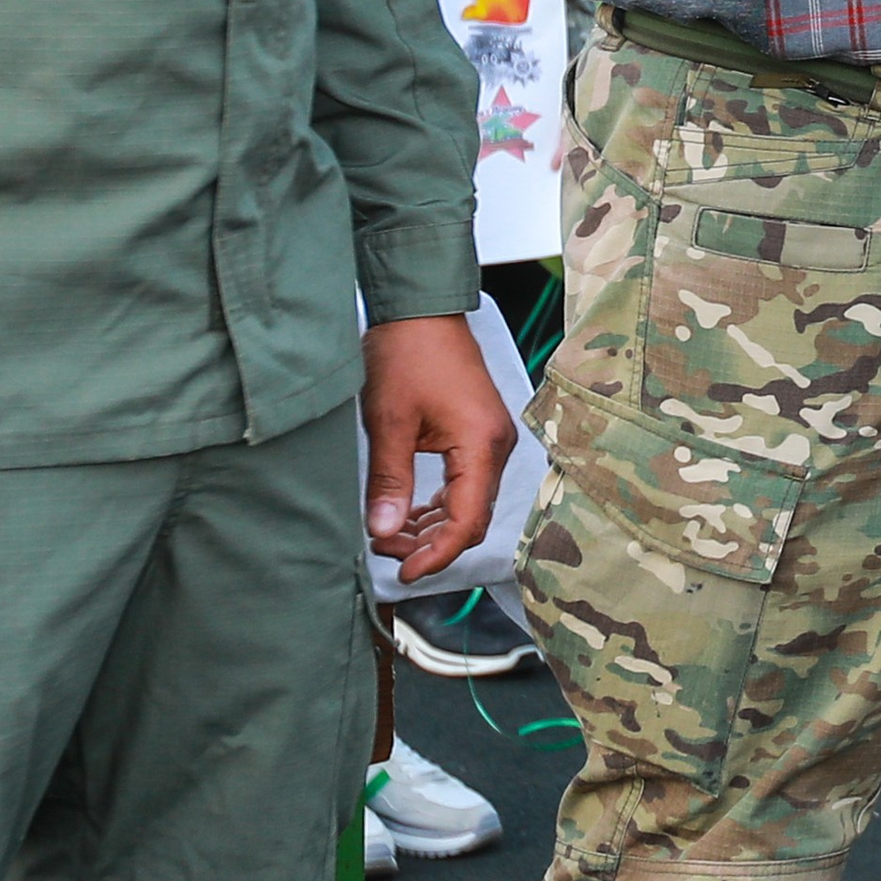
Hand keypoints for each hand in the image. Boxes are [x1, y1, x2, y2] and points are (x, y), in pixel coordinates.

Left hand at [362, 313, 517, 583]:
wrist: (420, 308)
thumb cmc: (407, 354)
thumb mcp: (389, 421)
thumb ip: (389, 482)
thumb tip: (383, 533)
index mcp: (482, 445)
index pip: (466, 522)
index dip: (436, 555)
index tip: (403, 572)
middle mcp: (496, 447)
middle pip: (471, 519)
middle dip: (429, 544)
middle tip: (385, 549)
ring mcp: (491, 440)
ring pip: (468, 504)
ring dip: (432, 526)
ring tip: (390, 533)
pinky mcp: (479, 434)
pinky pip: (466, 485)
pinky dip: (439, 505)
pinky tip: (410, 512)